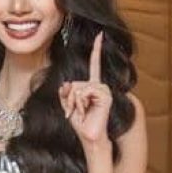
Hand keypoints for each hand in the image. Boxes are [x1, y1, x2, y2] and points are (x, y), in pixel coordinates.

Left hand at [59, 31, 111, 145]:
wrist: (90, 137)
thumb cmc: (81, 124)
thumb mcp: (68, 106)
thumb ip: (65, 93)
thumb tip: (66, 83)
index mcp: (92, 87)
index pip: (94, 65)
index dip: (96, 50)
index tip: (100, 34)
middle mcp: (99, 86)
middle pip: (74, 83)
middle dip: (69, 99)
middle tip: (75, 112)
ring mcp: (104, 91)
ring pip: (78, 88)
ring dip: (74, 103)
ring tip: (81, 113)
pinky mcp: (106, 96)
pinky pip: (84, 92)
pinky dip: (80, 104)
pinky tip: (87, 112)